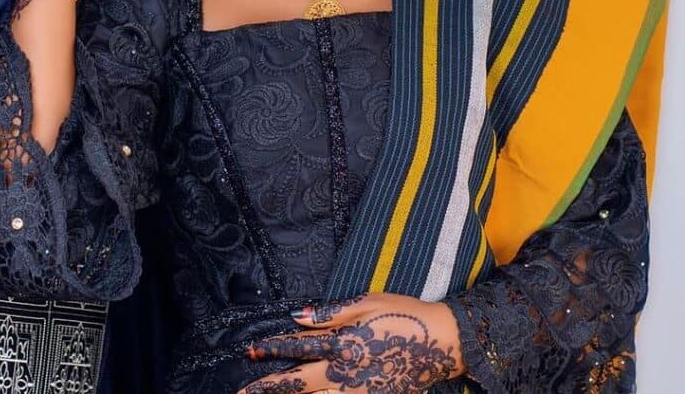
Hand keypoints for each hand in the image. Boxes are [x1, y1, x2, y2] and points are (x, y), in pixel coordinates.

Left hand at [239, 293, 463, 393]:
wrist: (443, 342)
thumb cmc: (403, 314)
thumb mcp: (366, 303)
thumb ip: (331, 313)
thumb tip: (298, 316)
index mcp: (343, 342)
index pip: (298, 347)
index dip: (273, 349)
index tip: (252, 351)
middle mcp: (346, 372)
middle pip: (300, 382)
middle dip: (269, 388)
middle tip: (243, 392)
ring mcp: (360, 391)